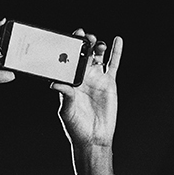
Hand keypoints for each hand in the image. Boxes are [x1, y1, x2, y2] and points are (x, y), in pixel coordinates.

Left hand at [53, 31, 121, 149]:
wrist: (94, 138)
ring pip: (98, 56)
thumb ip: (65, 96)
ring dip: (97, 46)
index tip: (71, 38)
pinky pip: (113, 64)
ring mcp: (97, 78)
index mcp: (70, 81)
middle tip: (85, 37)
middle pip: (84, 54)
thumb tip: (56, 84)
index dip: (70, 47)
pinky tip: (117, 40)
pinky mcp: (109, 82)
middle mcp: (83, 77)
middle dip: (84, 43)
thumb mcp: (67, 111)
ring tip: (97, 43)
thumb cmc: (76, 127)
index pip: (69, 60)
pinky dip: (116, 52)